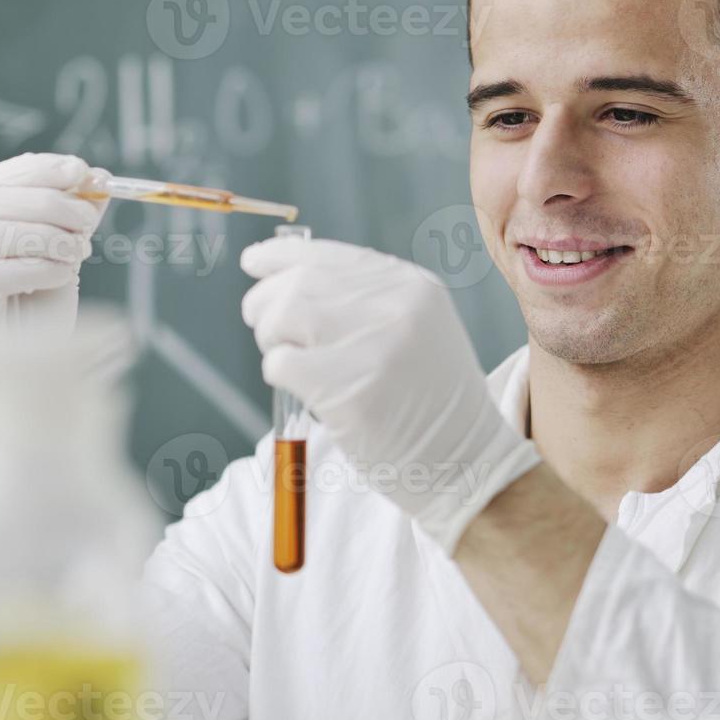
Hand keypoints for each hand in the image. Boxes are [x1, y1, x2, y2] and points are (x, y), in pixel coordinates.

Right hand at [0, 152, 108, 457]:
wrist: (12, 387)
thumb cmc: (28, 319)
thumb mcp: (53, 258)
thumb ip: (67, 220)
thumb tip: (98, 179)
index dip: (38, 170)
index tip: (82, 171)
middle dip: (47, 201)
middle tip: (87, 219)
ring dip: (47, 235)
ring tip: (80, 252)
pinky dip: (38, 267)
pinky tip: (62, 274)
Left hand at [239, 237, 538, 554]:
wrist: (466, 464)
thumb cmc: (429, 403)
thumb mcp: (416, 330)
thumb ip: (364, 302)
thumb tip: (285, 281)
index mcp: (413, 286)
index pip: (330, 255)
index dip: (282, 256)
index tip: (253, 261)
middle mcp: (397, 305)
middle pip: (299, 283)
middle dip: (266, 305)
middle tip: (267, 331)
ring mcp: (376, 346)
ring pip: (283, 316)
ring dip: (273, 341)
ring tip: (294, 363)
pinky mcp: (352, 391)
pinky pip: (282, 365)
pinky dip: (279, 376)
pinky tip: (308, 393)